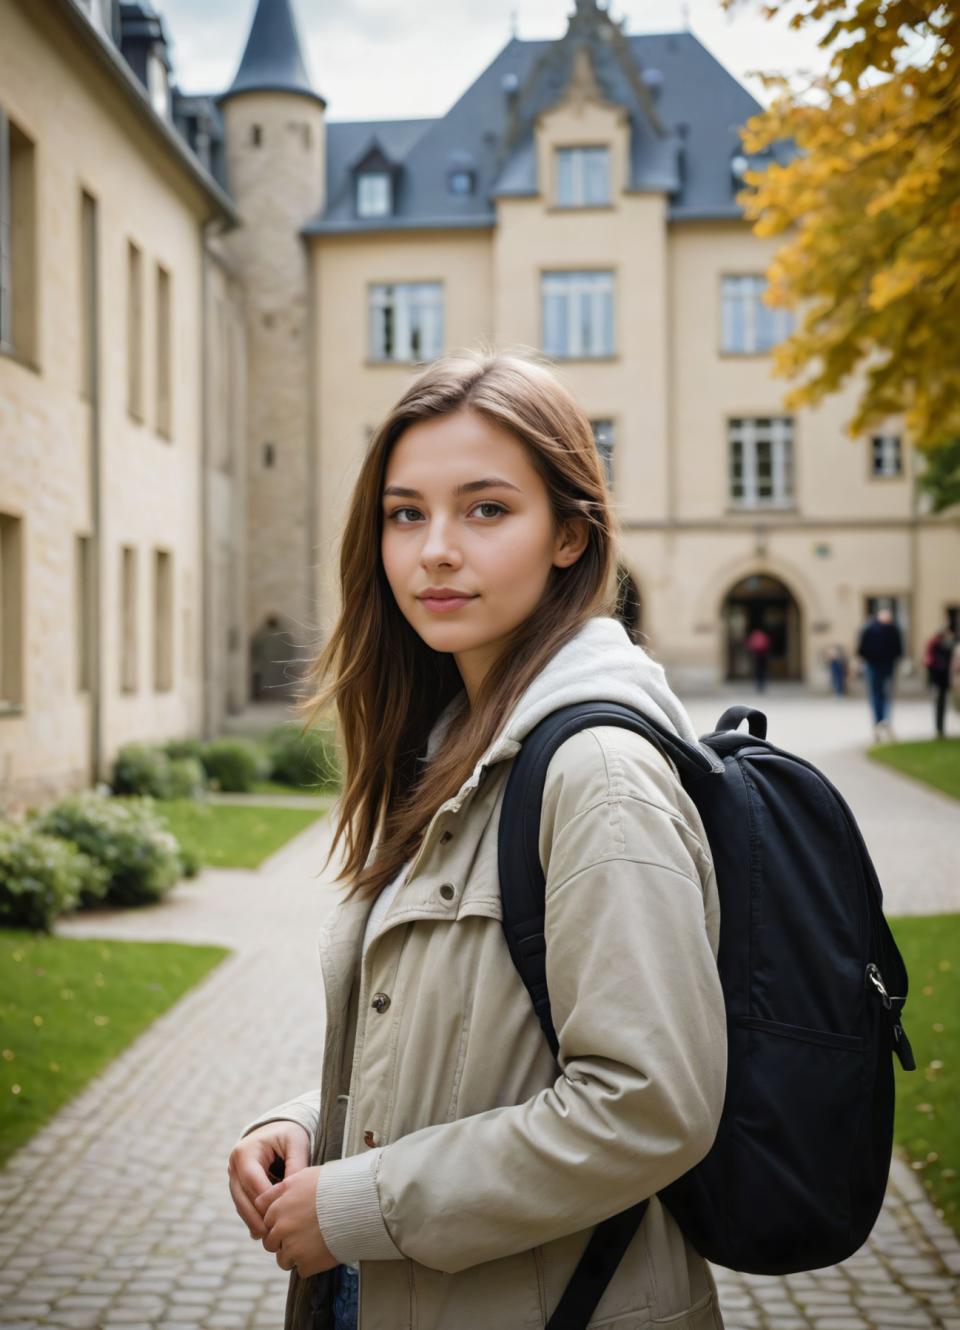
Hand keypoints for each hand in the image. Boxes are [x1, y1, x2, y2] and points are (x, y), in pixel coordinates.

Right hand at [228, 1121, 310, 1241]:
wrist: (278, 1128)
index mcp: (245, 1152)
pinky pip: (243, 1205)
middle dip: (256, 1217)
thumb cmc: (290, 1135)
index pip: (252, 1181)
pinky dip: (252, 1218)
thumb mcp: (296, 1142)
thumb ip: (296, 1165)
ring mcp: (232, 1176)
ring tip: (268, 1238)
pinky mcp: (237, 1186)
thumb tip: (294, 1194)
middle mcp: (234, 1165)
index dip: (265, 1200)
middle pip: (242, 1197)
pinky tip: (263, 1232)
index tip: (281, 1216)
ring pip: (240, 1204)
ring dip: (253, 1221)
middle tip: (271, 1236)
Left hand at [256, 1165, 339, 1276]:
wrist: (356, 1204)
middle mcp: (281, 1228)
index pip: (265, 1221)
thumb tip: (263, 1200)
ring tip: (313, 1245)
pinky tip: (323, 1251)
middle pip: (271, 1242)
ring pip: (283, 1260)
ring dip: (295, 1256)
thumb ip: (280, 1190)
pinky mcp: (306, 1263)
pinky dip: (311, 1264)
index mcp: (278, 1207)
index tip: (290, 1221)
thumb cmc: (333, 1186)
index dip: (277, 1222)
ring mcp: (293, 1247)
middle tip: (302, 1235)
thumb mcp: (303, 1177)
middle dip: (282, 1241)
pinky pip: (301, 1270)